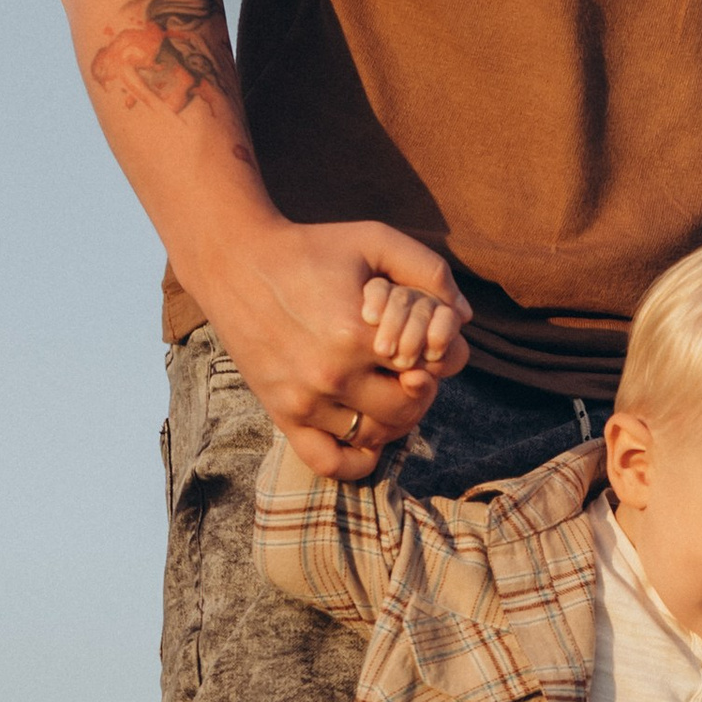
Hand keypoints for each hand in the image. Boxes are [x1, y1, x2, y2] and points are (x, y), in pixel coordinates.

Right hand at [199, 220, 470, 475]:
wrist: (235, 261)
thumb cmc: (311, 247)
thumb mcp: (374, 239)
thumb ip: (429, 270)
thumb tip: (466, 316)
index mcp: (357, 334)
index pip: (430, 369)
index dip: (439, 357)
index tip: (427, 344)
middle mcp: (331, 375)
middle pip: (408, 408)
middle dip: (422, 390)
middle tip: (411, 369)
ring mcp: (304, 400)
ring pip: (375, 437)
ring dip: (394, 420)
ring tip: (388, 390)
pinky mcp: (282, 414)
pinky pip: (329, 462)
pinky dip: (357, 460)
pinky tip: (369, 436)